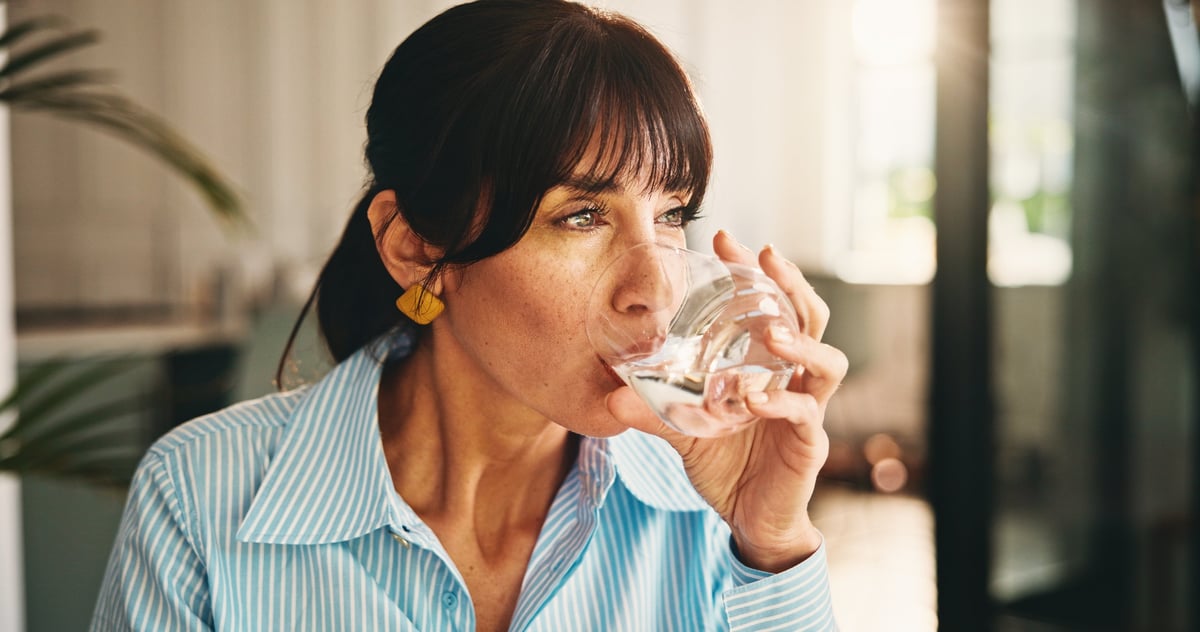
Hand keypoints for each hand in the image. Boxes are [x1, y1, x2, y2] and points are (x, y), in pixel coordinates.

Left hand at [606, 230, 847, 571]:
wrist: (750, 522)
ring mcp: (808, 412)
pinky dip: (781, 405)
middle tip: (765, 255)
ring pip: (827, 364)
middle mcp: (795, 381)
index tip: (725, 238)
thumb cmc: (727, 467)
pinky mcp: (809, 446)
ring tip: (773, 332)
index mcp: (769, 366)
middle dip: (791, 283)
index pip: (772, 304)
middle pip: (811, 318)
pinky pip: (805, 417)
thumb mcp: (685, 431)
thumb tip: (610, 397)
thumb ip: (655, 411)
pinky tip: (754, 399)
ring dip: (802, 342)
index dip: (752, 271)